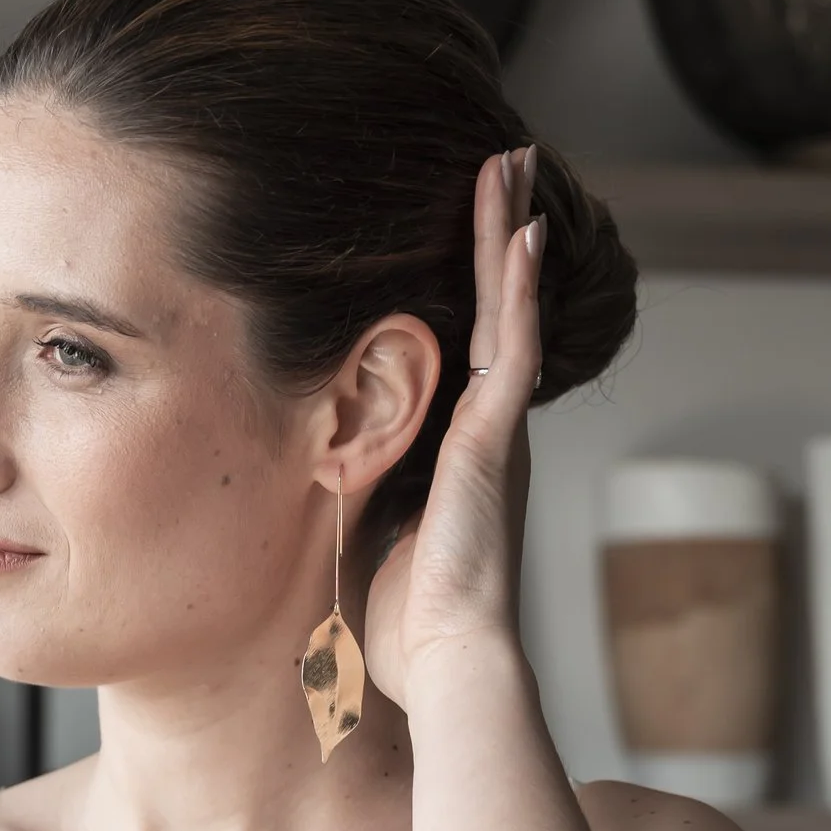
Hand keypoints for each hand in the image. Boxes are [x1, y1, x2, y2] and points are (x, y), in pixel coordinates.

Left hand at [363, 143, 543, 702]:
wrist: (446, 664)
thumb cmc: (401, 629)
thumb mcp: (364, 541)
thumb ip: (351, 498)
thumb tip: (306, 480)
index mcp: (458, 458)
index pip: (460, 349)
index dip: (464, 285)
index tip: (460, 231)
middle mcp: (487, 434)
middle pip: (492, 309)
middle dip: (496, 236)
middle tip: (503, 167)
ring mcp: (497, 432)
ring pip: (508, 308)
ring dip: (508, 234)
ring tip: (512, 166)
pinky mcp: (496, 440)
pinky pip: (512, 344)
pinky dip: (520, 286)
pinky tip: (524, 230)